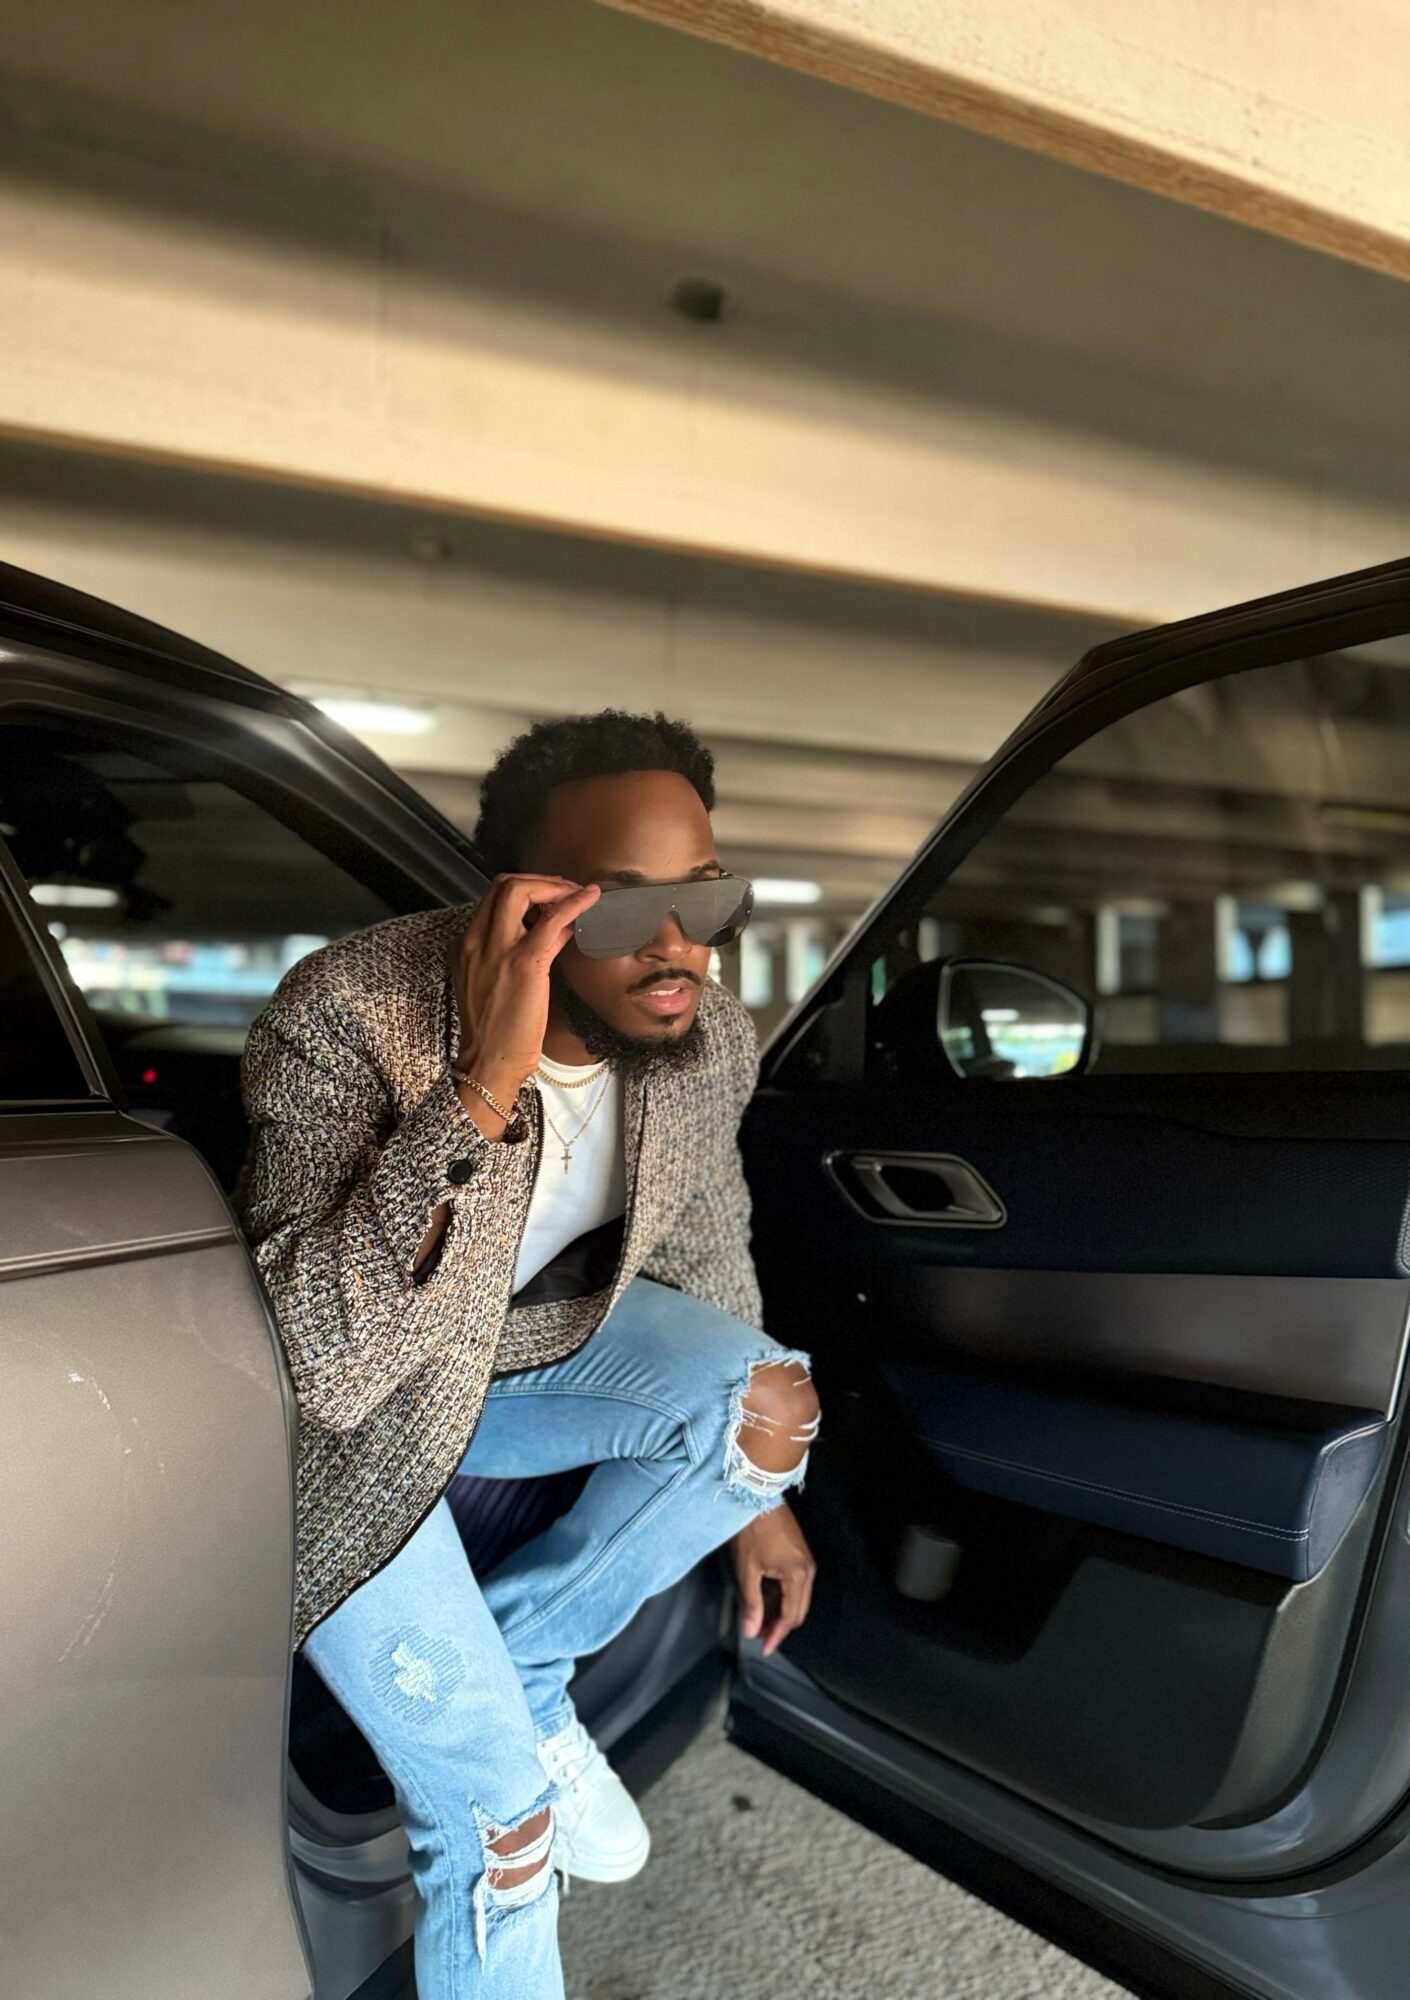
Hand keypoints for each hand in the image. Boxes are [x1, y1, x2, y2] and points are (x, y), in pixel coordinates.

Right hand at [450, 872, 601, 1096]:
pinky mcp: (524, 962)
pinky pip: (551, 920)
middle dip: (538, 881)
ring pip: (519, 890)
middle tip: (564, 891)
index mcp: (466, 946)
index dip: (524, 890)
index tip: (548, 899)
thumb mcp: (497, 984)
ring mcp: (498, 949)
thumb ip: (522, 951)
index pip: (491, 898)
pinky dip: (573, 902)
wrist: (489, 1061)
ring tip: (577, 894)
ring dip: (553, 886)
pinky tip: (590, 898)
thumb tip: (557, 928)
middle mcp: (476, 941)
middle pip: (503, 885)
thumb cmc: (497, 1030)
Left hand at [733, 1502, 815, 1657]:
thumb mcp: (748, 1570)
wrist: (760, 1496)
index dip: (776, 1636)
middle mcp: (808, 1571)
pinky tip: (767, 1601)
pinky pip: (796, 1585)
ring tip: (760, 1622)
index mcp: (797, 1576)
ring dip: (781, 1613)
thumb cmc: (752, 1530)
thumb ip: (751, 1603)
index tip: (763, 1648)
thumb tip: (751, 1631)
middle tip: (760, 1637)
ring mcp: (806, 1561)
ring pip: (798, 1599)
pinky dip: (783, 1598)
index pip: (790, 1617)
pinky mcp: (801, 1554)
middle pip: (798, 1611)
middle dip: (780, 1627)